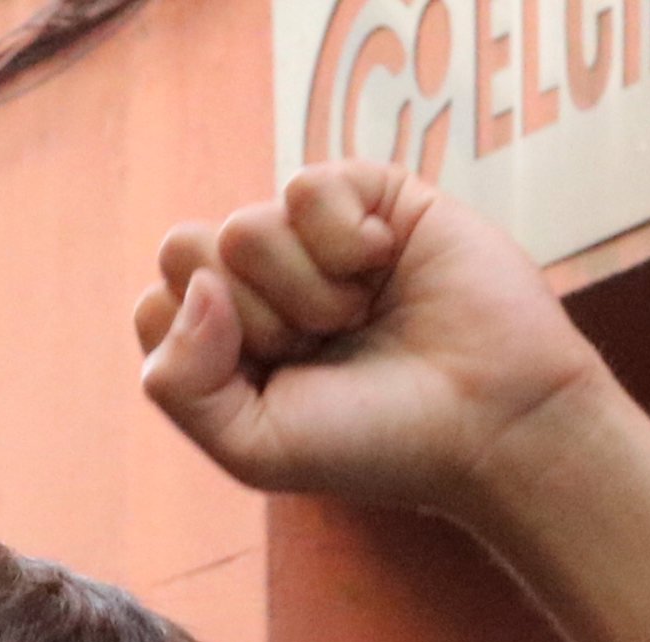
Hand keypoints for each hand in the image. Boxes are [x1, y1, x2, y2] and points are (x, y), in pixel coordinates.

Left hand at [134, 165, 607, 523]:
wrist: (493, 420)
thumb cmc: (379, 443)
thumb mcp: (254, 448)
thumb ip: (180, 384)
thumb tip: (197, 285)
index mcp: (227, 343)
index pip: (156, 308)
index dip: (206, 349)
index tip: (277, 385)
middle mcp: (263, 285)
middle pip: (185, 253)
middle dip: (252, 318)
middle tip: (320, 351)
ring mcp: (312, 238)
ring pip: (244, 227)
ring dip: (308, 292)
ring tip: (363, 317)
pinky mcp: (367, 195)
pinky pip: (306, 186)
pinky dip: (344, 239)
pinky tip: (386, 266)